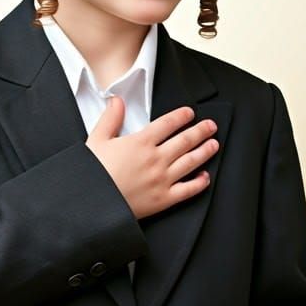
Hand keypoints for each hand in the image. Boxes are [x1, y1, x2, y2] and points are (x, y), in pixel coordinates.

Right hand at [85, 96, 218, 219]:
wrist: (92, 204)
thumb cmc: (92, 173)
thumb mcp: (97, 140)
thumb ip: (110, 118)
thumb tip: (117, 101)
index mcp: (141, 142)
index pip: (168, 123)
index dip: (182, 116)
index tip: (190, 113)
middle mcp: (156, 158)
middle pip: (185, 140)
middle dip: (200, 131)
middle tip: (211, 125)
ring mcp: (162, 179)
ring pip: (191, 161)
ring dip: (205, 151)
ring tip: (214, 144)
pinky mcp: (164, 199)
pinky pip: (188, 189)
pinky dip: (200, 182)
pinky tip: (206, 177)